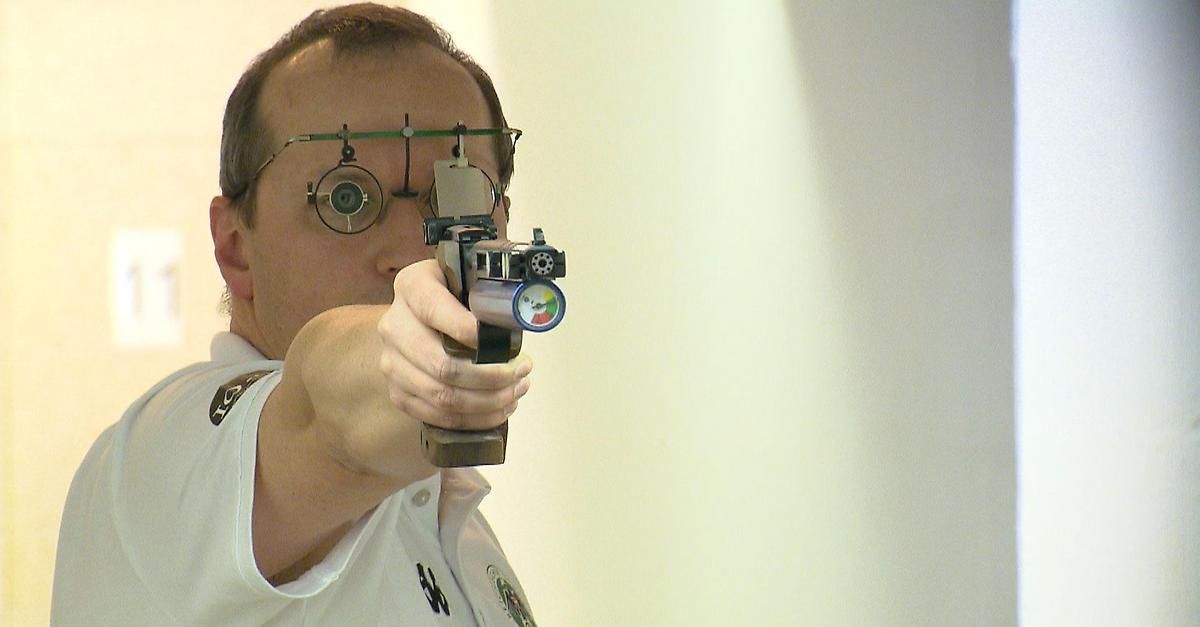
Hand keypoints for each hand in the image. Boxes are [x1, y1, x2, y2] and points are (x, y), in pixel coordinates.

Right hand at [377, 260, 531, 431]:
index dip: (471, 331)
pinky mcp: (396, 392)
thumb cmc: (454, 294)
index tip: (507, 344)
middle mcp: (393, 325)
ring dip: (487, 401)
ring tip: (516, 391)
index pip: (436, 310)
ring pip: (441, 396)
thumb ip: (486, 294)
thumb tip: (521, 321)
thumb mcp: (467, 279)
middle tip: (522, 372)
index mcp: (411, 286)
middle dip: (492, 376)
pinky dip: (473, 418)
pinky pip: (435, 415)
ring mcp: (390, 362)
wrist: (418, 313)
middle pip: (442, 365)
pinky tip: (498, 409)